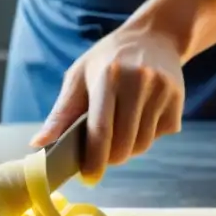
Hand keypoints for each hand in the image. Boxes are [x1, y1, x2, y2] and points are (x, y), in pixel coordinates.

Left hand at [31, 25, 183, 181]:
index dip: (94, 160)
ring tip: (120, 132)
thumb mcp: (79, 77)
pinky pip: (161, 134)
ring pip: (144, 143)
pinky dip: (148, 135)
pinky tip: (141, 116)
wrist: (154, 36)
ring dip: (129, 149)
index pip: (101, 130)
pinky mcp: (177, 99)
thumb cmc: (108, 60)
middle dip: (110, 158)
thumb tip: (37, 145)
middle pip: (124, 144)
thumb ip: (60, 114)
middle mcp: (138, 82)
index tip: (88, 178)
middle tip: (102, 156)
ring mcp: (161, 90)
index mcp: (108, 77)